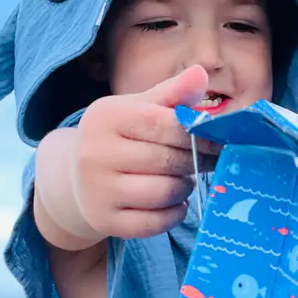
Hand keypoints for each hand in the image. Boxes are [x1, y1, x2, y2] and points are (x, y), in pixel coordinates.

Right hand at [37, 65, 217, 243]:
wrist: (77, 178)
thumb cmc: (120, 138)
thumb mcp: (139, 108)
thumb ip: (171, 93)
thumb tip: (201, 74)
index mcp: (106, 117)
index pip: (165, 124)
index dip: (199, 133)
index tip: (220, 139)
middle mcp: (96, 153)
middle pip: (168, 160)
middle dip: (196, 161)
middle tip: (209, 160)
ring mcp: (98, 191)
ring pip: (165, 193)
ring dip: (185, 187)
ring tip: (184, 179)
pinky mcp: (106, 221)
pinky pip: (156, 222)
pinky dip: (174, 213)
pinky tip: (175, 202)